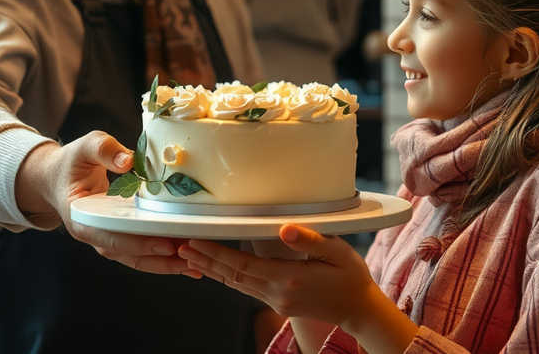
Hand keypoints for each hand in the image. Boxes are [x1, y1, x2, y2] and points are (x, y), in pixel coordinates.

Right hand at [28, 130, 195, 275]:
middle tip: (193, 257)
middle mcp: (95, 235)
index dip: (138, 243)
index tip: (165, 244)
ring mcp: (108, 239)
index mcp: (81, 218)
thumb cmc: (72, 162)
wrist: (58, 177)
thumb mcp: (85, 147)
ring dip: (167, 264)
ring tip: (198, 264)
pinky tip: (190, 257)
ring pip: (139, 260)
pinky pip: (143, 252)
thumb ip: (104, 150)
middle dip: (161, 259)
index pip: (110, 236)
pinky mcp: (121, 237)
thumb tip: (129, 161)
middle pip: (129, 255)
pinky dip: (164, 256)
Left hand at [179, 224, 376, 324]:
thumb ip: (309, 240)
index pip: (242, 264)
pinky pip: (246, 288)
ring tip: (190, 256)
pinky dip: (228, 277)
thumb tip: (284, 229)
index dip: (215, 253)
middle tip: (179, 247)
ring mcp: (276, 301)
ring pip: (236, 284)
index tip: (194, 242)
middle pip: (232, 275)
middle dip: (205, 260)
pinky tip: (218, 269)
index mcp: (288, 278)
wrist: (359, 309)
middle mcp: (277, 293)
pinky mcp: (279, 303)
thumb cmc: (351, 275)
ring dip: (212, 269)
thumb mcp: (337, 251)